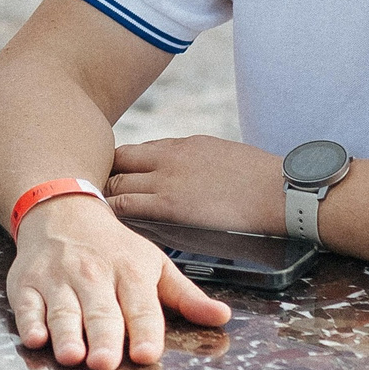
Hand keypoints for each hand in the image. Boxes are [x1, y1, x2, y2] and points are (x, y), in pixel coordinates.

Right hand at [6, 192, 229, 369]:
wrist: (61, 210)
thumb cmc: (113, 248)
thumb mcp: (154, 265)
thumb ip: (186, 296)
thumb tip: (223, 317)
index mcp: (130, 271)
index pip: (140, 305)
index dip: (144, 330)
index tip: (146, 353)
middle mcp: (93, 273)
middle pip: (100, 310)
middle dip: (103, 337)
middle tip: (105, 362)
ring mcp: (57, 278)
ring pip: (62, 310)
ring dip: (66, 334)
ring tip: (71, 356)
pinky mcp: (26, 283)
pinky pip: (26, 305)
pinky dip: (29, 322)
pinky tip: (34, 338)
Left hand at [108, 134, 287, 234]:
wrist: (279, 190)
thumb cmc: (260, 179)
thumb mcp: (220, 155)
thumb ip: (194, 162)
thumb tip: (184, 175)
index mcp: (182, 146)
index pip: (137, 151)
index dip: (122, 166)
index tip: (113, 178)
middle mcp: (167, 157)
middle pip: (118, 160)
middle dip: (104, 175)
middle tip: (92, 193)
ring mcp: (165, 179)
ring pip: (115, 182)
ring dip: (103, 195)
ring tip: (89, 211)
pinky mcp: (169, 205)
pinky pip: (126, 206)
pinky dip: (111, 212)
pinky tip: (101, 224)